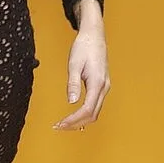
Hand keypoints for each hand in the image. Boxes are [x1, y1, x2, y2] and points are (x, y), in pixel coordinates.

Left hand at [53, 4, 109, 131]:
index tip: (60, 124)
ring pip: (95, 112)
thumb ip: (73, 83)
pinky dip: (85, 114)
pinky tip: (75, 117)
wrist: (94, 36)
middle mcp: (103, 87)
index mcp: (97, 83)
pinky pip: (95, 105)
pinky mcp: (101, 86)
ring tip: (64, 124)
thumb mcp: (74, 64)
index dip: (73, 120)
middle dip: (76, 124)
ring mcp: (104, 87)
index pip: (86, 110)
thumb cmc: (84, 47)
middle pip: (92, 115)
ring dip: (80, 121)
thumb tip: (71, 101)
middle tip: (59, 127)